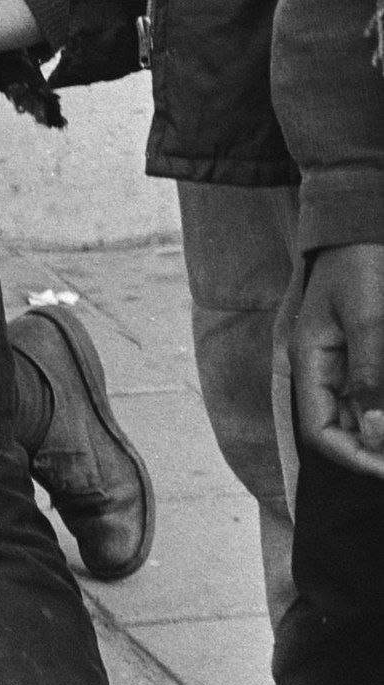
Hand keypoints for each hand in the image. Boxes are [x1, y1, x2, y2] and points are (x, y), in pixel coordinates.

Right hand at [294, 244, 383, 477]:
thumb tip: (372, 432)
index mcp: (308, 362)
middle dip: (374, 449)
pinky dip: (383, 408)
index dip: (355, 457)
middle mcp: (319, 369)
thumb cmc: (364, 266)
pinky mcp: (359, 353)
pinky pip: (370, 393)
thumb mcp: (369, 320)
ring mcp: (339, 362)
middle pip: (340, 429)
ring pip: (358, 415)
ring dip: (382, 429)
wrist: (364, 227)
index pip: (320, 431)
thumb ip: (369, 376)